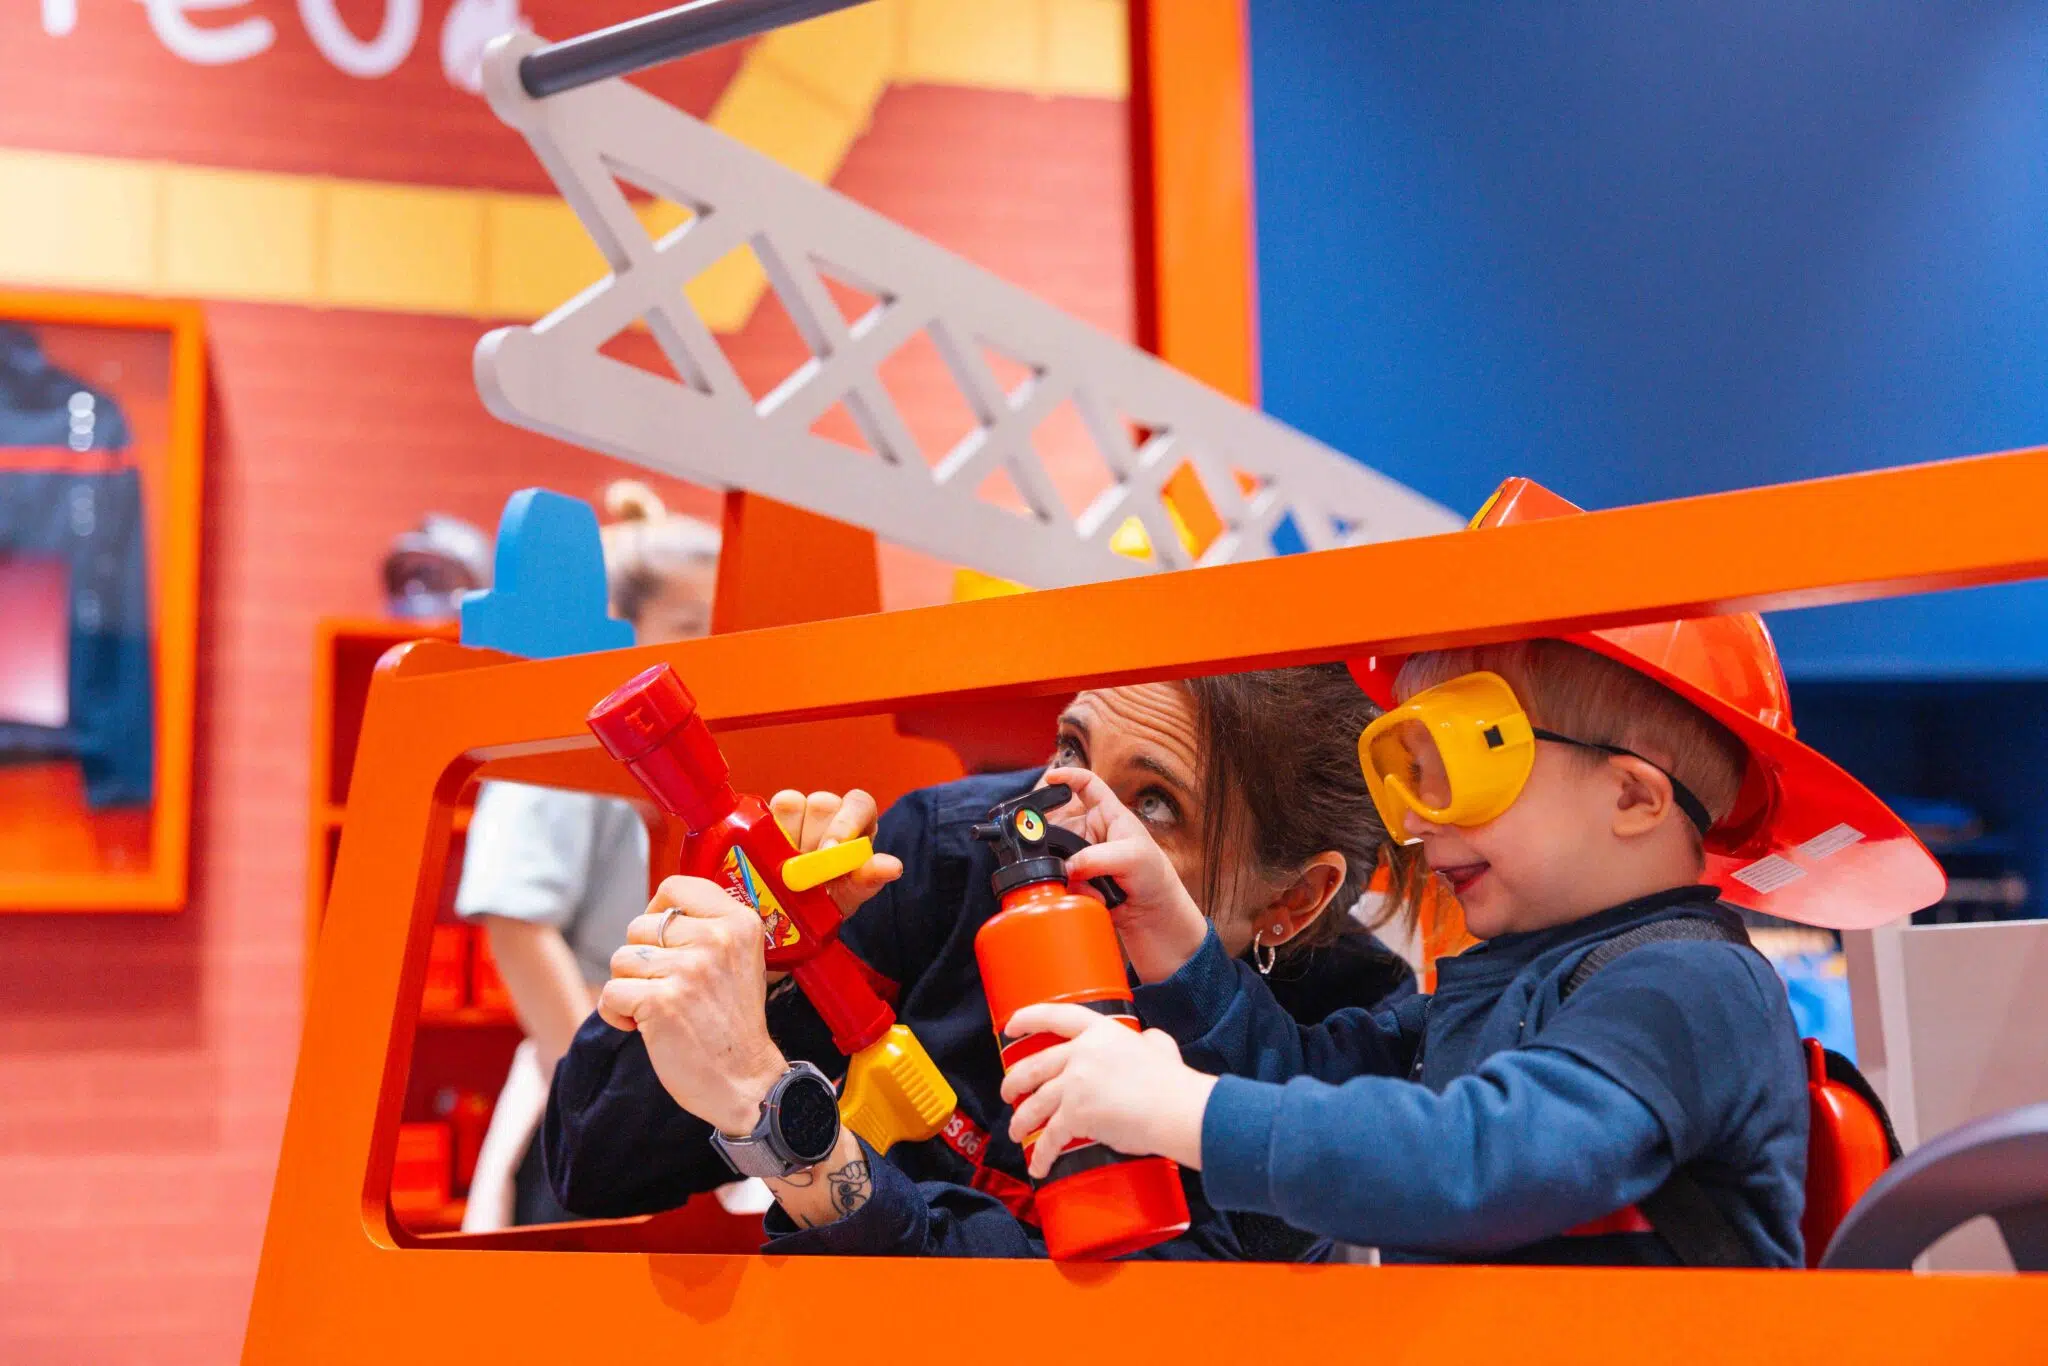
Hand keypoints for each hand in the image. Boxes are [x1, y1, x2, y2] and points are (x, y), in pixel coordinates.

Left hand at [600, 876, 787, 1135]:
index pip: (675, 886)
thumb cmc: (733, 1022)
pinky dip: (616, 1014)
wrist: (745, 1081)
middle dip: (642, 960)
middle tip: (668, 988)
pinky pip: (611, 993)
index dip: (657, 911)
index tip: (662, 939)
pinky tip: (640, 1026)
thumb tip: (657, 910)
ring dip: (629, 988)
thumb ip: (708, 927)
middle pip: (640, 926)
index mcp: (739, 922)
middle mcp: (716, 939)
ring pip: (621, 960)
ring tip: (657, 1008)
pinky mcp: (661, 1002)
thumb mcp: (739, 959)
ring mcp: (689, 970)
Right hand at [768, 788, 903, 915]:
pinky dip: (766, 838)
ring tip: (788, 866)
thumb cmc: (831, 898)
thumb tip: (893, 867)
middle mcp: (828, 813)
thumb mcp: (850, 894)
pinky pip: (765, 816)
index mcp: (857, 823)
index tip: (830, 849)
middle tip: (807, 866)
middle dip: (814, 837)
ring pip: (792, 804)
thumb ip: (869, 879)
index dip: (845, 822)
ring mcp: (796, 813)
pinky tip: (768, 860)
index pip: (859, 803)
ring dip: (789, 837)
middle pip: (823, 803)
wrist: (794, 912)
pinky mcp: (768, 819)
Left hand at [998, 1002, 1214, 1177]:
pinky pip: (1050, 1137)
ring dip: (1021, 1121)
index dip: (1027, 1019)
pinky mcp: (1076, 1114)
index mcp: (1100, 1032)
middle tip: (1008, 1093)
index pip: (1055, 1016)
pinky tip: (1039, 1165)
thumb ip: (1148, 1040)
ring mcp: (1075, 1083)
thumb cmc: (1174, 1083)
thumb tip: (1148, 1040)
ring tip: (1016, 1131)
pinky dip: (1042, 1154)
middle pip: (1034, 1066)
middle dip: (1013, 1082)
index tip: (1010, 1028)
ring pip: (1035, 1104)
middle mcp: (1082, 1053)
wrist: (1178, 1110)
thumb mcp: (1160, 1046)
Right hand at [1042, 767, 1208, 982]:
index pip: (1086, 784)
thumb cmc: (1154, 877)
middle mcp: (1093, 832)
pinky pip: (1061, 880)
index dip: (1067, 776)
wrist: (1153, 916)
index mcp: (1109, 814)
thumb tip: (1070, 866)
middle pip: (1060, 823)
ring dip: (1070, 872)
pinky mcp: (1078, 880)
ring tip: (1095, 884)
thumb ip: (1098, 857)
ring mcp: (1084, 856)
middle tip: (1066, 857)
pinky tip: (1095, 897)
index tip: (1049, 779)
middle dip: (1059, 841)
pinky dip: (1073, 890)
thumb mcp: (1133, 857)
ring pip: (1057, 855)